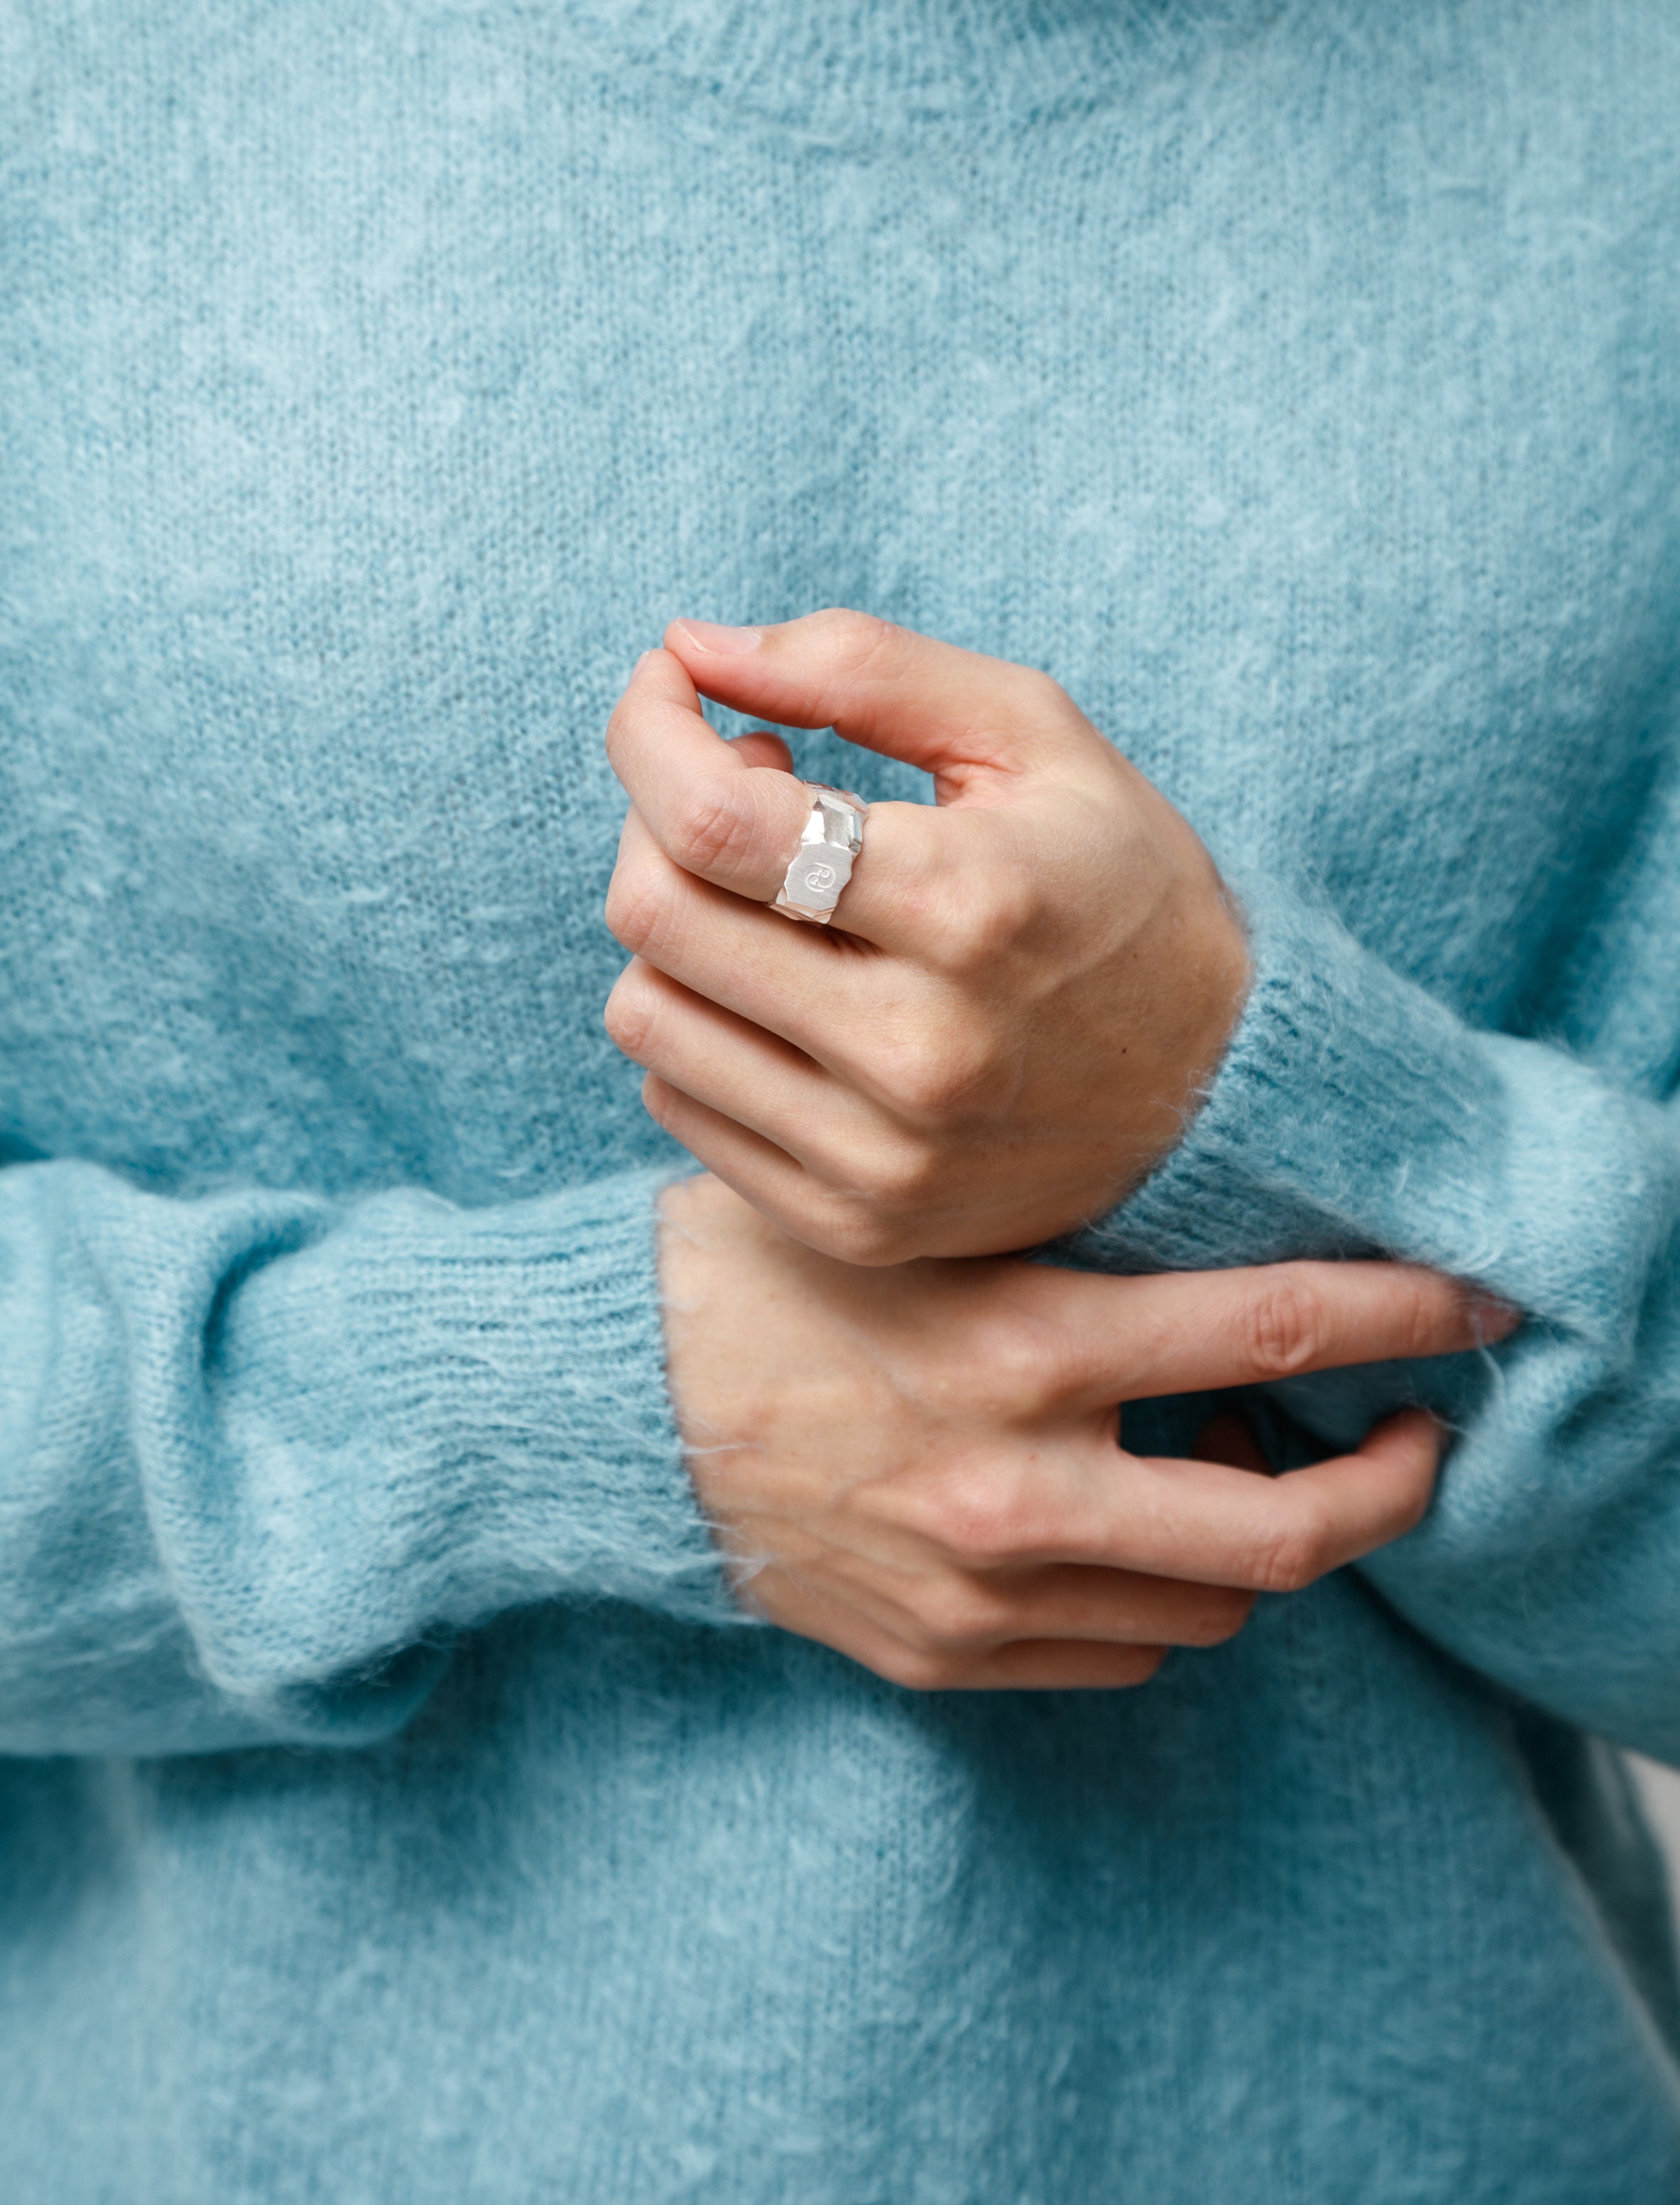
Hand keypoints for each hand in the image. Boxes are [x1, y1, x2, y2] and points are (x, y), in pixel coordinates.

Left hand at [605, 611, 1248, 1263]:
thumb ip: (862, 668)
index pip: (713, 823)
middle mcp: (916, 1051)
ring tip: (769, 894)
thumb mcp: (1033, 736)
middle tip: (746, 787)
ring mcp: (878, 1157)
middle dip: (656, 817)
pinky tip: (783, 989)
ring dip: (673, 926)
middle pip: (654, 914)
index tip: (669, 686)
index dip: (649, 731)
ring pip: (644, 1015)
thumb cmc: (1119, 887)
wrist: (1215, 1094)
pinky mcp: (850, 1222)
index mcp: (967, 908)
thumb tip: (689, 646)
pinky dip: (702, 1023)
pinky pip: (677, 1102)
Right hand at [662, 1176, 1513, 1690]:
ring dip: (1251, 1540)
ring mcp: (981, 1592)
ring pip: (1213, 1606)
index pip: (1279, 1329)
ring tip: (1211, 1460)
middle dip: (1391, 1486)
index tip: (1477, 1306)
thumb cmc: (759, 1277)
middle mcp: (1017, 1483)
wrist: (604, 1408)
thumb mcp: (920, 1222)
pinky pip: (1118, 1654)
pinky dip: (1153, 1597)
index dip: (1410, 1317)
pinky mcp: (940, 1658)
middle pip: (1290, 1530)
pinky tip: (1112, 1526)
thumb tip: (1232, 1277)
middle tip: (1416, 1441)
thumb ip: (1071, 1246)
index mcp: (1020, 1342)